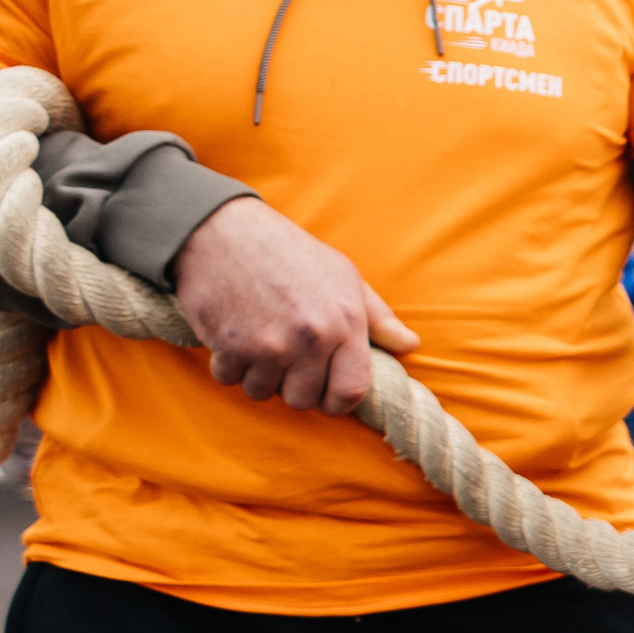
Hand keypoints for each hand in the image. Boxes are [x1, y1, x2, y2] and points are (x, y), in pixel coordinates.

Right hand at [172, 197, 417, 414]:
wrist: (224, 231)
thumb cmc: (289, 253)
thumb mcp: (344, 276)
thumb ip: (378, 317)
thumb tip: (409, 344)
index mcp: (346, 323)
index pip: (352, 391)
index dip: (338, 401)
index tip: (326, 394)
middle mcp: (311, 338)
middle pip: (303, 400)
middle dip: (293, 386)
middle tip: (285, 358)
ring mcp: (269, 345)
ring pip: (263, 392)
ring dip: (258, 374)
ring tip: (259, 339)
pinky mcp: (230, 347)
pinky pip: (229, 379)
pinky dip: (228, 364)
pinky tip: (234, 334)